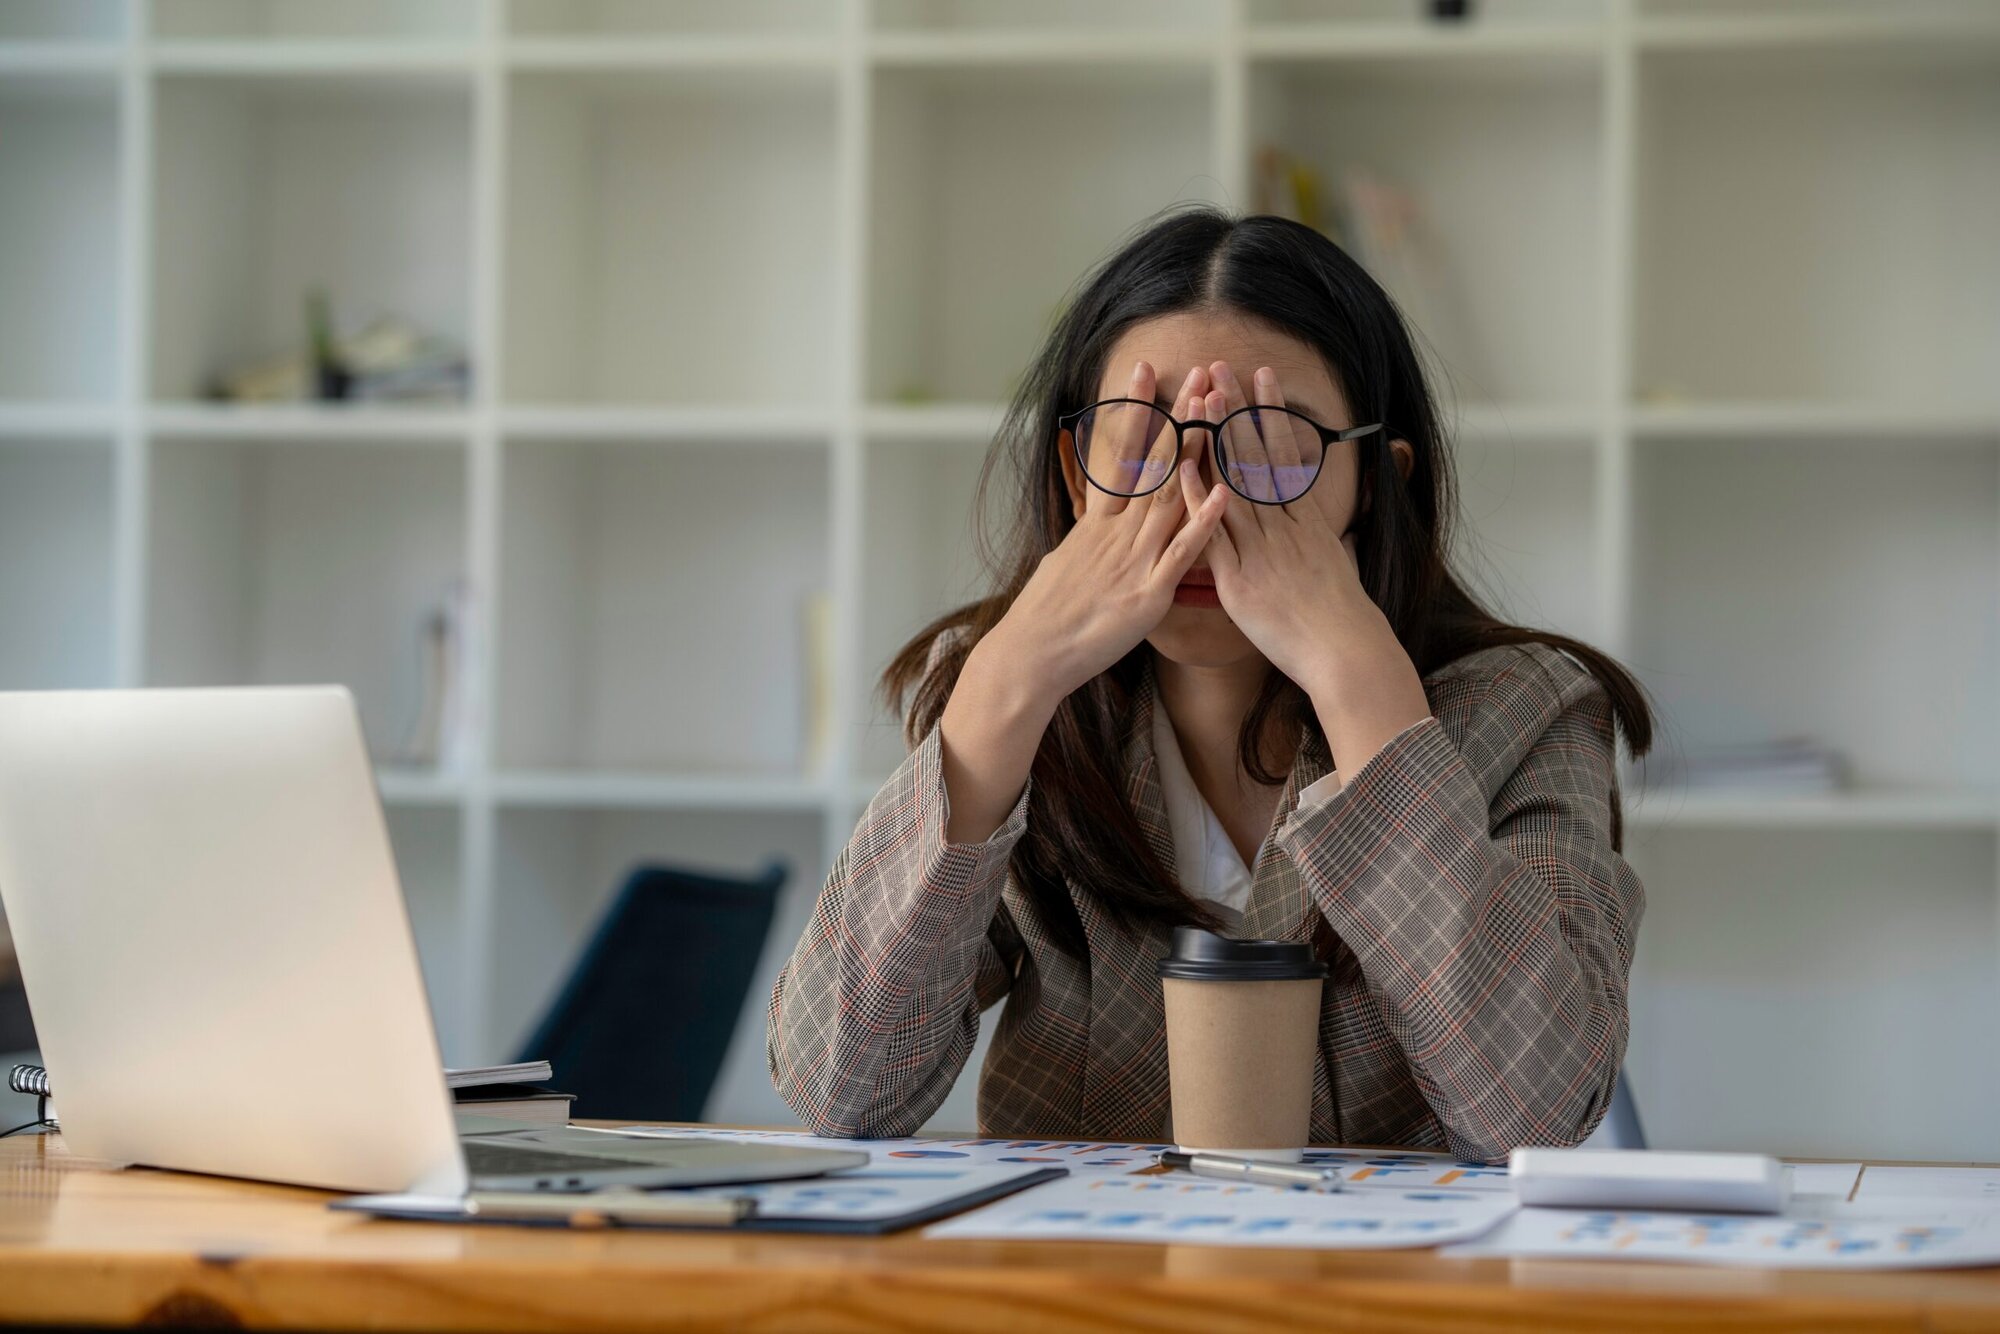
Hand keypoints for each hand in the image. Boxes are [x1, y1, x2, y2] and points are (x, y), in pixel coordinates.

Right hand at [989, 360, 1229, 705]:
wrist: (1031, 655)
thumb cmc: (1048, 615)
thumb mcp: (1066, 561)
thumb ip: (1090, 537)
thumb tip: (1095, 521)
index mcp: (1098, 524)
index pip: (1120, 453)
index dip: (1134, 410)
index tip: (1146, 370)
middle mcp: (1116, 533)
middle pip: (1154, 463)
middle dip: (1178, 416)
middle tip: (1197, 373)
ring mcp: (1134, 560)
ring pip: (1171, 496)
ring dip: (1197, 452)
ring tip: (1217, 411)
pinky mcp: (1148, 594)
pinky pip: (1181, 553)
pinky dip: (1203, 522)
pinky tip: (1223, 492)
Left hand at [1175, 360, 1394, 700]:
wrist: (1343, 651)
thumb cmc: (1342, 616)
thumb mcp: (1338, 564)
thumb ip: (1325, 541)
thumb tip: (1330, 529)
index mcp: (1306, 520)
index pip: (1285, 454)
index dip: (1270, 414)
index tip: (1261, 378)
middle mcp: (1283, 527)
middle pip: (1256, 457)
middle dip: (1237, 411)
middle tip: (1222, 368)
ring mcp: (1260, 550)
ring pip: (1234, 484)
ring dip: (1216, 440)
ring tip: (1202, 398)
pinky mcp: (1239, 579)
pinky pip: (1213, 533)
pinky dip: (1198, 500)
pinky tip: (1183, 467)